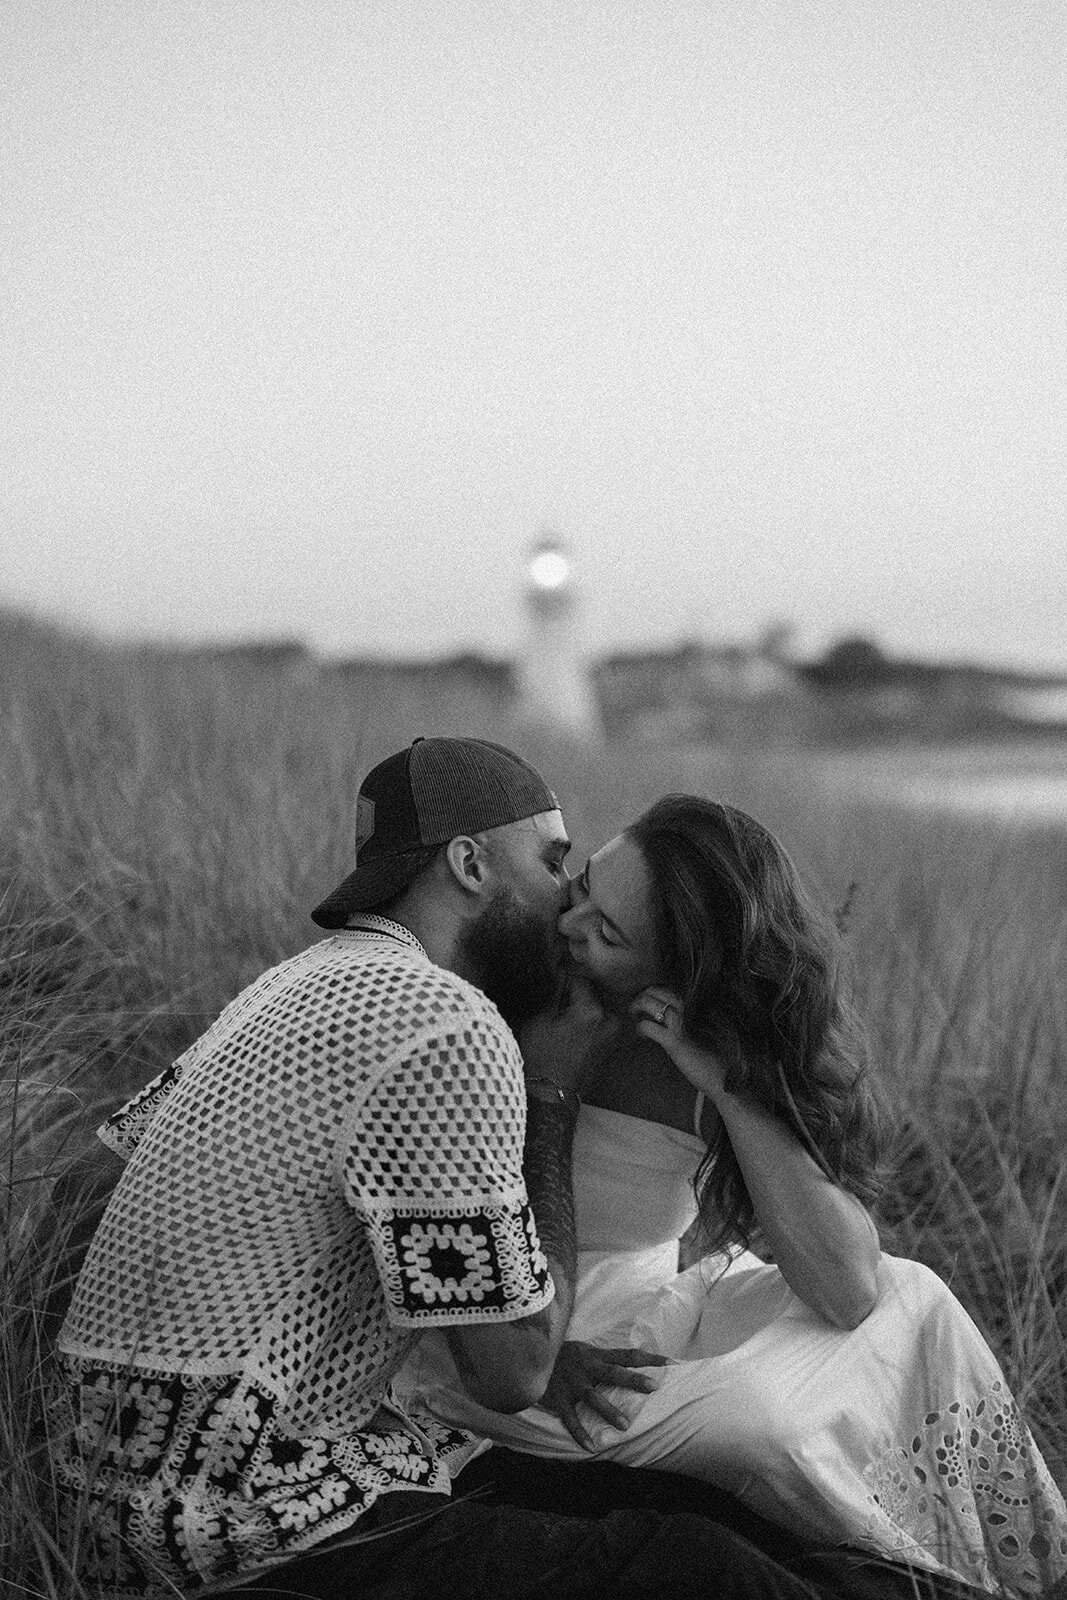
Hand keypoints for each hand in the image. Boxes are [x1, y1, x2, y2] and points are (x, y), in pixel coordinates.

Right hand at [518, 976, 620, 1099]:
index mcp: (592, 1011)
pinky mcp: (611, 1044)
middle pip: (592, 994)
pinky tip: (570, 1028)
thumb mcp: (541, 1019)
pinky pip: (599, 1022)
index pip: (580, 981)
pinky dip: (587, 1021)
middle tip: (557, 998)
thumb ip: (554, 994)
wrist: (552, 1093)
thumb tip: (560, 977)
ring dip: (581, 1007)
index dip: (563, 979)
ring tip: (562, 1016)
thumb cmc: (542, 1057)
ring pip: (596, 1008)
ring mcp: (613, 1034)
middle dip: (575, 994)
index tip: (553, 980)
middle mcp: (609, 1020)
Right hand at [540, 1340, 668, 1451]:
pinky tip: (590, 1446)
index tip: (671, 1362)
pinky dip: (579, 1432)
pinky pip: (569, 1417)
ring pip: (593, 1397)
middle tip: (654, 1387)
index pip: (627, 1354)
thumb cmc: (562, 1356)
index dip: (649, 1357)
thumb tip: (632, 1363)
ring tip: (625, 1426)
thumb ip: (604, 1358)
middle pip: (613, 1372)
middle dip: (633, 1379)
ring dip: (609, 1411)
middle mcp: (586, 1367)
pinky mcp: (557, 1398)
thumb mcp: (584, 1351)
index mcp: (595, 1355)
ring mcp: (571, 1383)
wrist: (529, 1357)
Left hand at [632, 986, 728, 1099]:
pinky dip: (641, 1027)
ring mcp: (683, 1027)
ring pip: (657, 1004)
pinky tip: (642, 1034)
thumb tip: (660, 1019)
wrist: (722, 1078)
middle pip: (662, 991)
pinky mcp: (676, 1043)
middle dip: (645, 994)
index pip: (671, 990)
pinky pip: (651, 1027)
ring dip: (640, 1005)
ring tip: (634, 1013)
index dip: (655, 992)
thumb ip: (682, 1025)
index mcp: (694, 1011)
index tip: (646, 1000)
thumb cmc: (710, 1061)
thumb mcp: (695, 1037)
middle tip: (636, 1006)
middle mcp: (690, 1014)